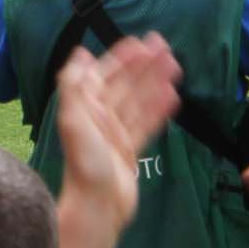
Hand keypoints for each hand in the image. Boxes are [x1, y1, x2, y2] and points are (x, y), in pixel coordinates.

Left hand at [54, 35, 182, 247]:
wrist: (96, 206)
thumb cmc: (84, 164)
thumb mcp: (73, 120)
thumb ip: (74, 85)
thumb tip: (80, 53)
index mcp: (86, 107)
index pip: (106, 74)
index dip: (122, 57)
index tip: (141, 41)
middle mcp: (101, 117)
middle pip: (126, 84)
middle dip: (144, 65)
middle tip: (165, 46)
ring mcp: (116, 133)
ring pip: (140, 101)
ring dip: (156, 82)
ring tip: (175, 66)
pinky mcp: (130, 150)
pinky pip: (147, 123)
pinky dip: (159, 109)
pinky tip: (172, 97)